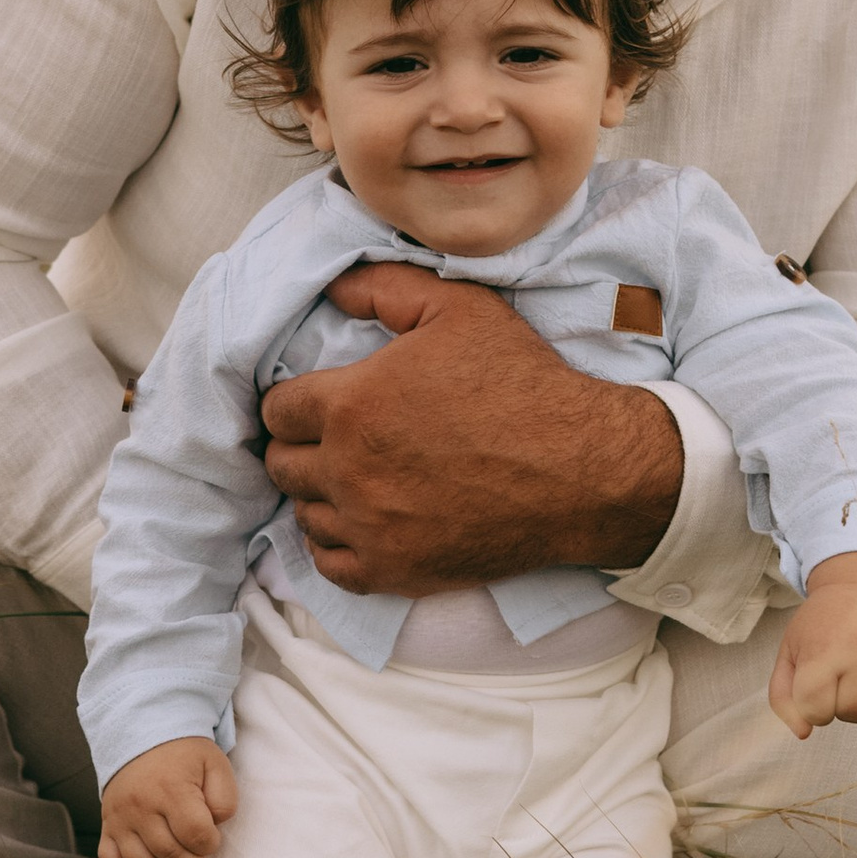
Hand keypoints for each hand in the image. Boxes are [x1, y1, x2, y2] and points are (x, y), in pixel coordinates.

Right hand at [98, 736, 238, 857]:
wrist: (141, 734)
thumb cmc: (183, 752)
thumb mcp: (214, 762)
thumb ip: (224, 797)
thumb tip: (215, 828)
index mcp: (169, 789)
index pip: (194, 834)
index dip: (210, 845)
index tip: (215, 840)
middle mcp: (140, 807)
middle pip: (170, 854)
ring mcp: (120, 820)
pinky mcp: (108, 828)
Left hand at [257, 264, 684, 593]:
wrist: (580, 471)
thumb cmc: (521, 383)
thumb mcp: (459, 308)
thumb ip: (384, 288)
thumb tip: (332, 288)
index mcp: (351, 405)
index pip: (276, 409)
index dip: (293, 401)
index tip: (315, 401)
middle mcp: (348, 470)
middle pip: (281, 464)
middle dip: (298, 446)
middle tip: (330, 438)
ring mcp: (369, 527)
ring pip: (304, 514)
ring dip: (320, 494)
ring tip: (352, 477)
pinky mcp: (395, 570)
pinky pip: (331, 563)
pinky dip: (337, 543)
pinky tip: (361, 521)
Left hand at [768, 552, 856, 747]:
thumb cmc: (824, 625)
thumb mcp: (791, 650)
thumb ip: (783, 695)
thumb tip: (804, 733)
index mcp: (825, 649)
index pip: (815, 709)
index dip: (812, 710)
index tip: (816, 693)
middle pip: (852, 714)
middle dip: (842, 709)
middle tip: (844, 684)